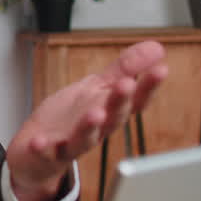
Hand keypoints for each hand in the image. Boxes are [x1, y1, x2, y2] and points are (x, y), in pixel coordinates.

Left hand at [6, 40, 167, 200]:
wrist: (39, 151)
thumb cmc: (72, 117)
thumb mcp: (99, 87)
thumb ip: (125, 68)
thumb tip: (156, 47)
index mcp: (110, 110)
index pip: (135, 100)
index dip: (148, 86)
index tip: (161, 69)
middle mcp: (96, 129)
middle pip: (113, 118)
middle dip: (120, 101)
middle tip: (127, 84)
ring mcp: (72, 143)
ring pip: (85, 138)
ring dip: (90, 126)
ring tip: (95, 113)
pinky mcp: (47, 153)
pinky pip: (46, 152)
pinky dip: (43, 148)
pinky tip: (38, 142)